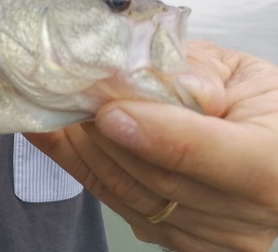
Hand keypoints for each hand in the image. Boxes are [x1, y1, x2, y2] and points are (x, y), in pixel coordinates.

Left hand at [27, 40, 277, 251]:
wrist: (269, 143)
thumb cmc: (256, 102)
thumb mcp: (240, 73)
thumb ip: (196, 74)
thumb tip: (136, 76)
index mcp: (275, 162)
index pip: (212, 156)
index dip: (157, 136)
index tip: (109, 112)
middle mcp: (249, 214)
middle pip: (160, 179)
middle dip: (102, 135)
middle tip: (65, 94)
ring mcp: (215, 237)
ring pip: (130, 195)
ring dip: (83, 149)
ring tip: (54, 109)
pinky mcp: (180, 242)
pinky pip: (118, 204)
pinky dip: (81, 165)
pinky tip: (54, 134)